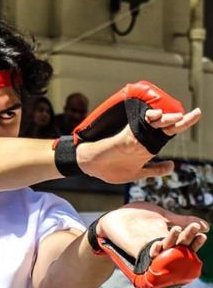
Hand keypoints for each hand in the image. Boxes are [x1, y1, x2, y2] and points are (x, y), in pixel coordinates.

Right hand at [78, 108, 200, 183]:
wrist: (91, 167)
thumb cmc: (111, 169)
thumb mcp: (137, 173)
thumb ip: (154, 170)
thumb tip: (172, 166)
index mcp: (149, 146)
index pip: (169, 132)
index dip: (182, 124)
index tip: (194, 116)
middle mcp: (144, 138)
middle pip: (166, 125)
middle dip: (180, 120)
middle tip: (196, 114)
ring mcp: (134, 137)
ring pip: (154, 124)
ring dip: (166, 119)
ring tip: (178, 117)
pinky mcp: (124, 137)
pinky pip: (137, 127)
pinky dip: (147, 122)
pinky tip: (156, 117)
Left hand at [96, 202, 208, 258]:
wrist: (114, 219)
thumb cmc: (139, 217)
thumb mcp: (163, 217)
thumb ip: (182, 220)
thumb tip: (206, 226)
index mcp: (170, 240)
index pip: (186, 244)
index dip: (194, 240)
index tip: (201, 232)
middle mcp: (161, 249)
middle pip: (178, 249)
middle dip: (187, 239)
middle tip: (194, 230)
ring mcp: (149, 251)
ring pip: (165, 253)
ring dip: (172, 244)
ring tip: (178, 231)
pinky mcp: (135, 251)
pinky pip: (146, 256)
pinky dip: (152, 251)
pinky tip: (157, 245)